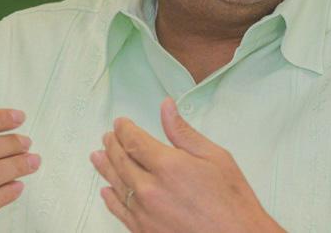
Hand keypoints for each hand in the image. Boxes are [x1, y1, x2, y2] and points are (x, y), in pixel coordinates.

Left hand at [90, 98, 283, 232]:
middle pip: (121, 162)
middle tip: (107, 137)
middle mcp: (151, 190)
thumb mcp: (215, 157)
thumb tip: (167, 109)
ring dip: (106, 168)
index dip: (124, 129)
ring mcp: (146, 214)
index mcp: (168, 166)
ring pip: (117, 186)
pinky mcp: (145, 232)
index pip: (134, 141)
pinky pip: (121, 212)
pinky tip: (107, 192)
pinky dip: (111, 199)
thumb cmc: (232, 203)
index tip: (120, 123)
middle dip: (112, 146)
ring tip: (98, 157)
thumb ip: (184, 133)